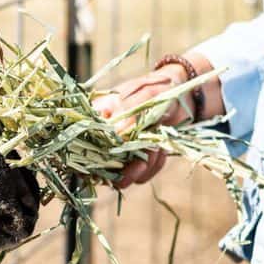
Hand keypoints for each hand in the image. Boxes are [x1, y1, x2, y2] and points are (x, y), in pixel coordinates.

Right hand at [90, 52, 222, 188]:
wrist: (182, 95)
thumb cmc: (159, 88)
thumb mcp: (144, 95)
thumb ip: (129, 113)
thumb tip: (117, 135)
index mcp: (97, 117)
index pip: (81, 142)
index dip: (90, 158)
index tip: (111, 161)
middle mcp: (104, 136)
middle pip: (98, 167)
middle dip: (121, 170)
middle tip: (141, 163)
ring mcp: (120, 150)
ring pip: (120, 175)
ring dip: (140, 168)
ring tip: (157, 149)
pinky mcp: (136, 160)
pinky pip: (140, 175)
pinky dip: (152, 167)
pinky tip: (160, 151)